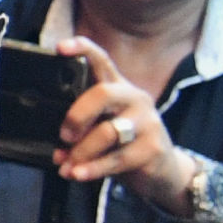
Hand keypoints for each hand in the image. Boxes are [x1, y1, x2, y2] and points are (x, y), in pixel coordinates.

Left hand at [53, 36, 186, 200]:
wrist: (164, 172)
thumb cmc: (126, 146)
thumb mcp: (105, 130)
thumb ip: (84, 132)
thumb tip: (57, 149)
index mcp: (119, 88)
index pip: (102, 61)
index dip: (82, 50)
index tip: (60, 48)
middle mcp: (135, 98)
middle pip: (102, 94)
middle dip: (76, 115)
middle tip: (63, 136)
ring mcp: (147, 122)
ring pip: (107, 132)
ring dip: (81, 152)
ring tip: (67, 166)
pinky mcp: (152, 148)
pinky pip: (115, 159)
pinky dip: (92, 169)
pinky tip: (78, 174)